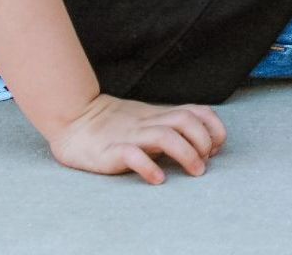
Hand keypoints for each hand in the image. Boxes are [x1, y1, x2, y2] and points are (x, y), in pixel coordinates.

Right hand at [49, 92, 226, 183]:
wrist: (75, 119)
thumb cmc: (114, 124)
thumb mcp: (147, 119)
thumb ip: (169, 126)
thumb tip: (200, 144)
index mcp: (159, 114)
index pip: (196, 111)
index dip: (213, 128)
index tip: (216, 147)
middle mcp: (149, 122)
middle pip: (186, 121)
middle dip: (204, 141)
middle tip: (205, 163)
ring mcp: (131, 135)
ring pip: (166, 136)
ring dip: (187, 153)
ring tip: (195, 172)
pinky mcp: (112, 151)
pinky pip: (133, 156)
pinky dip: (149, 167)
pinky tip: (158, 179)